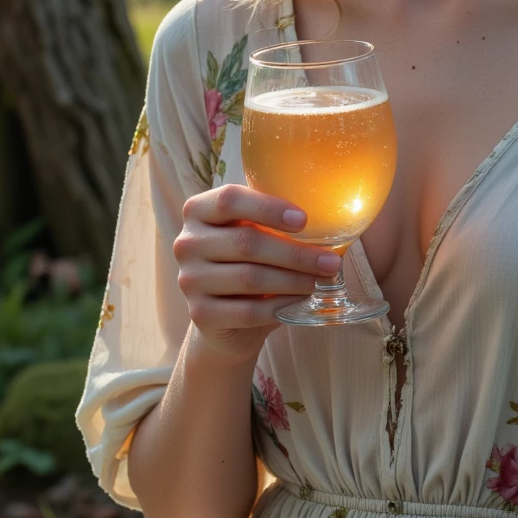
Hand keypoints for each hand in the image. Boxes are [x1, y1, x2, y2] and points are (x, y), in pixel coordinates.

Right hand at [173, 184, 342, 364]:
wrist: (225, 318)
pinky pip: (247, 311)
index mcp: (198, 211)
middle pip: (246, 242)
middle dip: (296, 253)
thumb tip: (330, 218)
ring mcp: (189, 279)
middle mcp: (186, 243)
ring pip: (249, 278)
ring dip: (293, 280)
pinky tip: (299, 303)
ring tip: (319, 281)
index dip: (268, 208)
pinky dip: (279, 306)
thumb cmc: (249, 263)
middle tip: (331, 262)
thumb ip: (275, 221)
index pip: (230, 199)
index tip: (304, 220)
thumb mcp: (255, 233)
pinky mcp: (199, 314)